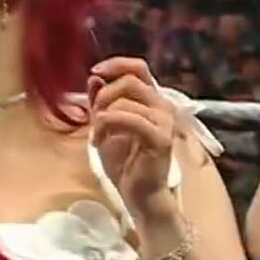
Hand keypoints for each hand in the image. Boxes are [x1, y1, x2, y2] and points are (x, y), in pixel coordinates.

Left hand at [90, 57, 176, 216]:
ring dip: (102, 117)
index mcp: (151, 100)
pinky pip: (130, 119)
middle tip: (94, 117)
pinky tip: (99, 141)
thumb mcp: (104, 127)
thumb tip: (95, 78)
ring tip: (97, 138)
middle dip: (104, 96)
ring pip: (125, 100)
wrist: (138, 194)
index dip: (116, 64)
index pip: (138, 68)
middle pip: (130, 81)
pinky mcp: (160, 138)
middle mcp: (162, 106)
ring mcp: (164, 121)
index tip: (94, 72)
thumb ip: (101, 102)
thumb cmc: (124, 163)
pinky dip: (108, 125)